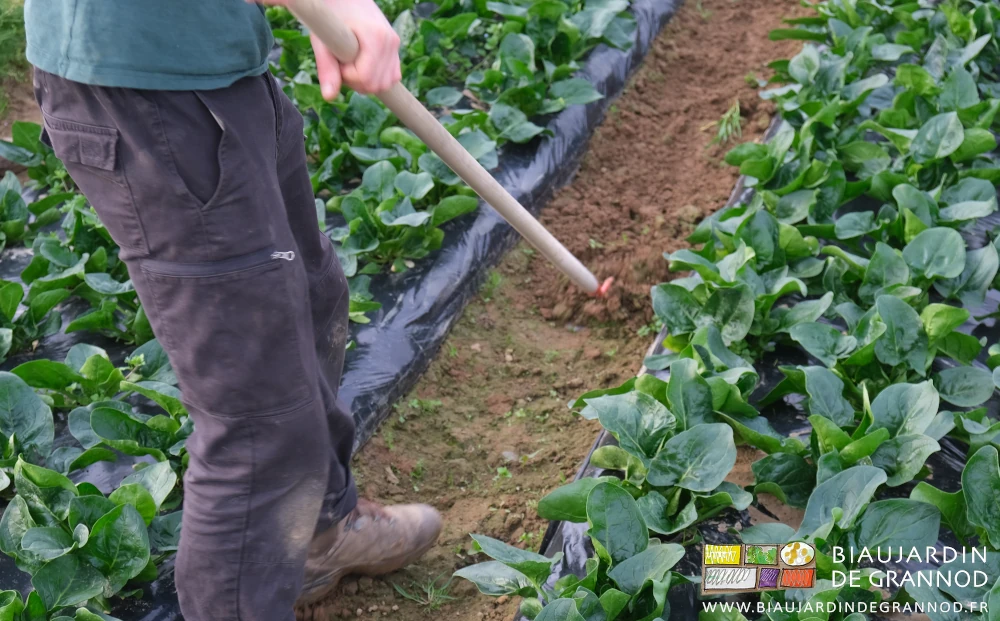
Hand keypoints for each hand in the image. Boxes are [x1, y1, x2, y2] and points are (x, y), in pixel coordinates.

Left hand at [257, 0, 401, 97]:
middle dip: (356, 81)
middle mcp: (390, 41)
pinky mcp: (395, 47)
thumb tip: (329, 97)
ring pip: (386, 83)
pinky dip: (377, 77)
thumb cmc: (329, 13)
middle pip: (377, 85)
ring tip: (352, 62)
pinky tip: (362, 63)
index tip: (337, 61)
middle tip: (342, 62)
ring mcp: (395, 44)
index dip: (347, 77)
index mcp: (375, 37)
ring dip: (366, 81)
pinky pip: (392, 76)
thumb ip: (327, 68)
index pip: (365, 78)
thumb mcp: (323, 39)